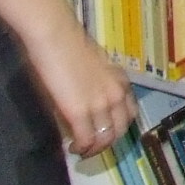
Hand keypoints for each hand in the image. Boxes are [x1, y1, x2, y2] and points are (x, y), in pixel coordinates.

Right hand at [23, 22, 137, 156]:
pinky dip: (80, 148)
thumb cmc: (67, 43)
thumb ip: (96, 84)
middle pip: (121, 130)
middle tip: (92, 147)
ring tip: (80, 151)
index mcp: (120, 80)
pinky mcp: (79, 112)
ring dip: (93, 149)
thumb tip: (88, 97)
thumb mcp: (92, 65)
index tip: (105, 131)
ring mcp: (100, 104)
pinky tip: (72, 148)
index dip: (119, 126)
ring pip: (105, 139)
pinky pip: (85, 139)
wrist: (54, 33)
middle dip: (107, 143)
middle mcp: (116, 94)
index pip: (130, 112)